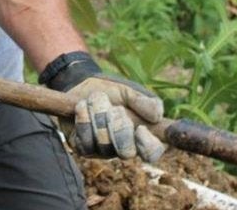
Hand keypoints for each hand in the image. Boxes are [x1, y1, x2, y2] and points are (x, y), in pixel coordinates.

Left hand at [40, 51, 165, 161]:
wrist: (78, 84)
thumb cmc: (109, 89)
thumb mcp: (128, 90)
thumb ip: (144, 101)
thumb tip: (157, 115)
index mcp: (143, 132)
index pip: (154, 151)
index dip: (149, 146)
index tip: (141, 129)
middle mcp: (125, 146)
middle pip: (127, 153)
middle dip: (119, 127)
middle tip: (114, 108)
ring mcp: (104, 150)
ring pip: (104, 146)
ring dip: (99, 116)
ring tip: (94, 99)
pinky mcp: (85, 149)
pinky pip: (85, 142)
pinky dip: (84, 119)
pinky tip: (82, 108)